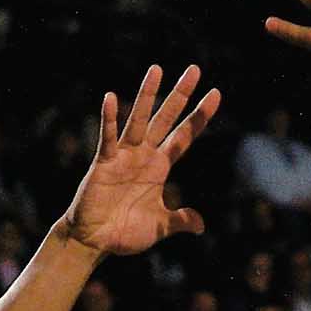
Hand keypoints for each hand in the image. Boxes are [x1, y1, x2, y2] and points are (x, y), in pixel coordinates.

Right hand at [63, 67, 219, 256]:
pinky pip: (108, 138)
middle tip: (195, 69)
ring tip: (157, 69)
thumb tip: (200, 225)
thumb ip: (179, 221)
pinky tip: (111, 98)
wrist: (95, 242)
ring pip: (139, 120)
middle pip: (166, 119)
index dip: (199, 117)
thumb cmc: (125, 232)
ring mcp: (124, 157)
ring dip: (148, 95)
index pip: (184, 136)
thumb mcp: (159, 226)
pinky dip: (109, 119)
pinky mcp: (104, 163)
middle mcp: (144, 156)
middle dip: (181, 95)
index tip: (216, 94)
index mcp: (160, 167)